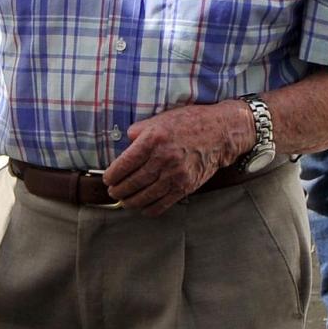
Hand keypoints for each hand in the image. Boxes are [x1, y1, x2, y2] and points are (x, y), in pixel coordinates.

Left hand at [103, 101, 254, 215]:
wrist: (220, 132)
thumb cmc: (187, 123)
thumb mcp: (158, 120)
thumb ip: (138, 132)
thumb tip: (124, 145)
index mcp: (153, 140)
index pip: (124, 164)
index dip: (112, 175)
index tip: (107, 179)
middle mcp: (164, 158)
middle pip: (133, 182)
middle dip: (118, 190)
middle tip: (112, 192)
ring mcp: (176, 174)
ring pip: (146, 195)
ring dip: (130, 201)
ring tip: (124, 201)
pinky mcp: (187, 186)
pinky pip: (164, 203)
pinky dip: (150, 208)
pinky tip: (142, 208)